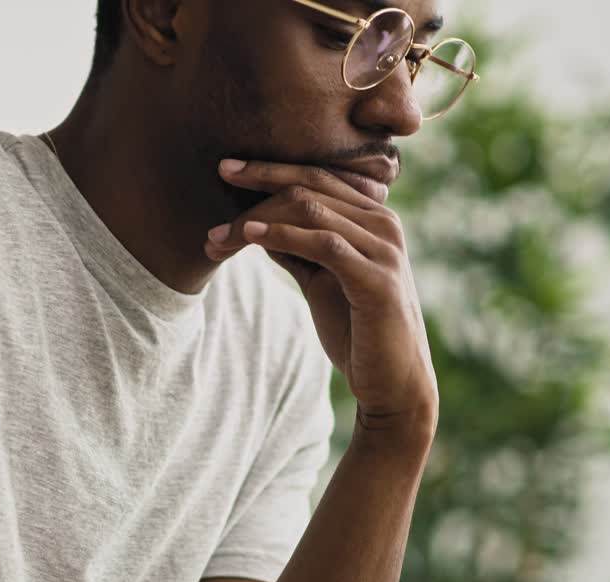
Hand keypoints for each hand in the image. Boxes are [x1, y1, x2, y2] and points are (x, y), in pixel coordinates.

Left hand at [206, 159, 437, 442]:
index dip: (270, 169)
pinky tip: (250, 236)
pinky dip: (282, 235)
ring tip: (218, 234)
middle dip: (259, 183)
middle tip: (218, 179)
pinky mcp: (377, 279)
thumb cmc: (356, 331)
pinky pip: (323, 244)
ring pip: (311, 210)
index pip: (317, 177)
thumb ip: (297, 249)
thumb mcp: (321, 281)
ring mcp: (384, 249)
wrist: (392, 383)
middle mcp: (384, 224)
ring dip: (256, 219)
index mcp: (373, 218)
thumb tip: (258, 224)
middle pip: (312, 186)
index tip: (226, 169)